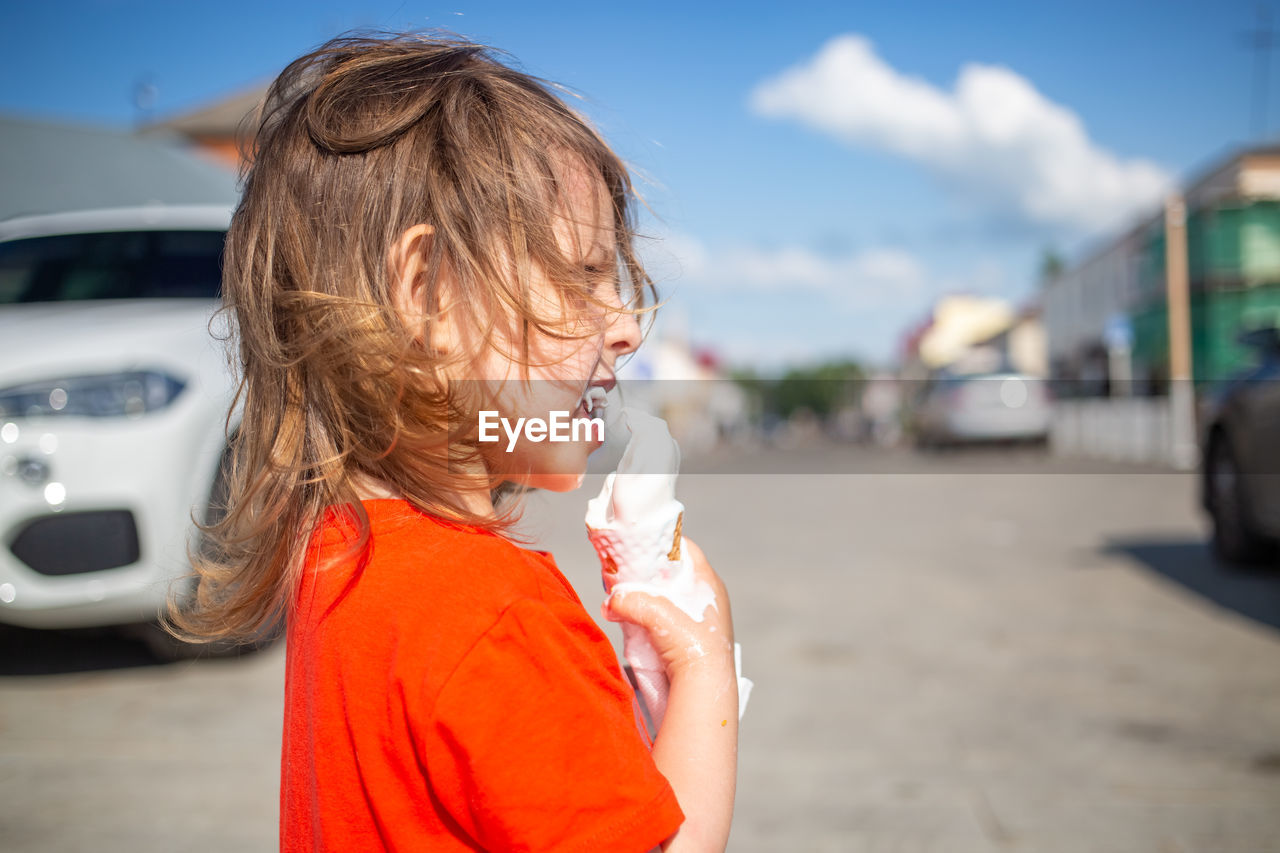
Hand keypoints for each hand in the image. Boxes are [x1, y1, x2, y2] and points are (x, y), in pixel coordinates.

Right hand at [602, 538, 734, 681]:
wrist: (703, 689)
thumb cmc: (692, 648)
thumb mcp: (656, 612)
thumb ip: (629, 599)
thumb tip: (611, 601)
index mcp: (708, 584)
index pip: (685, 550)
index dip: (662, 544)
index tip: (640, 544)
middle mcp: (704, 599)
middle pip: (670, 574)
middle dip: (645, 573)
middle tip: (623, 572)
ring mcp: (695, 620)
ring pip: (662, 598)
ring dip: (640, 598)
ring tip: (621, 598)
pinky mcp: (683, 640)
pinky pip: (659, 619)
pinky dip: (642, 617)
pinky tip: (628, 620)